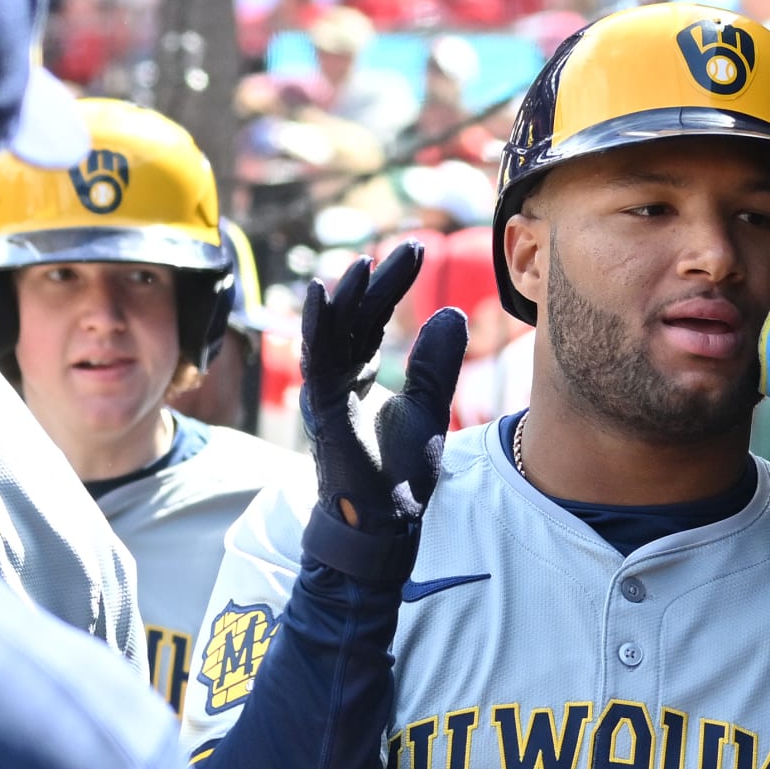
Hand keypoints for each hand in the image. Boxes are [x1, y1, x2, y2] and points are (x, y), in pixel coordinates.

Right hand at [301, 242, 466, 534]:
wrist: (385, 519)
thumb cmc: (399, 471)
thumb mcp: (429, 405)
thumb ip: (436, 362)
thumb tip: (453, 313)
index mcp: (359, 374)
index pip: (372, 318)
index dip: (391, 284)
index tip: (417, 251)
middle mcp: (338, 377)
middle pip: (354, 317)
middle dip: (378, 282)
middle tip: (409, 249)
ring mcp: (325, 391)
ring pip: (331, 332)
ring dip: (346, 295)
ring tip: (366, 264)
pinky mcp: (321, 408)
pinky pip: (315, 359)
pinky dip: (317, 324)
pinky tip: (323, 293)